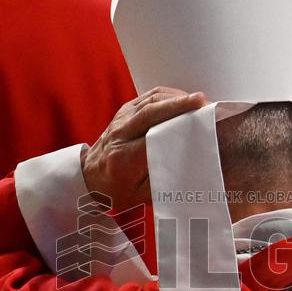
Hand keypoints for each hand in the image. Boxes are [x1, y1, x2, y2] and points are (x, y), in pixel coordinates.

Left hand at [81, 87, 205, 208]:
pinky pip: (147, 97)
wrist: (90, 177)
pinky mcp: (124, 111)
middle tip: (202, 102)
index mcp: (124, 158)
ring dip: (175, 98)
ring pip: (149, 101)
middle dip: (178, 105)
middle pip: (151, 112)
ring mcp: (121, 119)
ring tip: (197, 100)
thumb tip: (191, 167)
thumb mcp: (142, 195)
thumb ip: (164, 180)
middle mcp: (120, 134)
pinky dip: (166, 95)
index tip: (199, 126)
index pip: (153, 138)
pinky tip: (182, 99)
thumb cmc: (117, 189)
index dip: (177, 129)